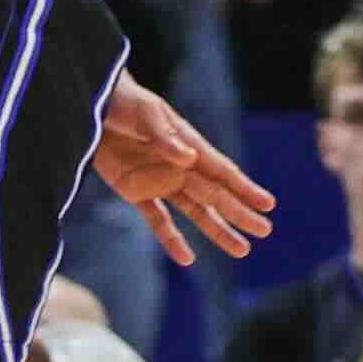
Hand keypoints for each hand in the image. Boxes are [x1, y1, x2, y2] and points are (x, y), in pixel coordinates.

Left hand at [91, 71, 273, 266]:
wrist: (95, 107)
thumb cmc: (127, 102)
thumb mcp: (146, 115)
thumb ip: (165, 138)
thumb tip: (189, 157)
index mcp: (188, 145)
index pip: (222, 171)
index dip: (244, 188)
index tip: (267, 204)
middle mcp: (180, 167)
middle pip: (216, 195)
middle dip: (240, 213)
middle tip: (264, 230)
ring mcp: (160, 181)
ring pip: (196, 212)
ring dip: (217, 230)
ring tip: (241, 249)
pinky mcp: (136, 192)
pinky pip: (158, 220)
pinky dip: (172, 240)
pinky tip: (188, 259)